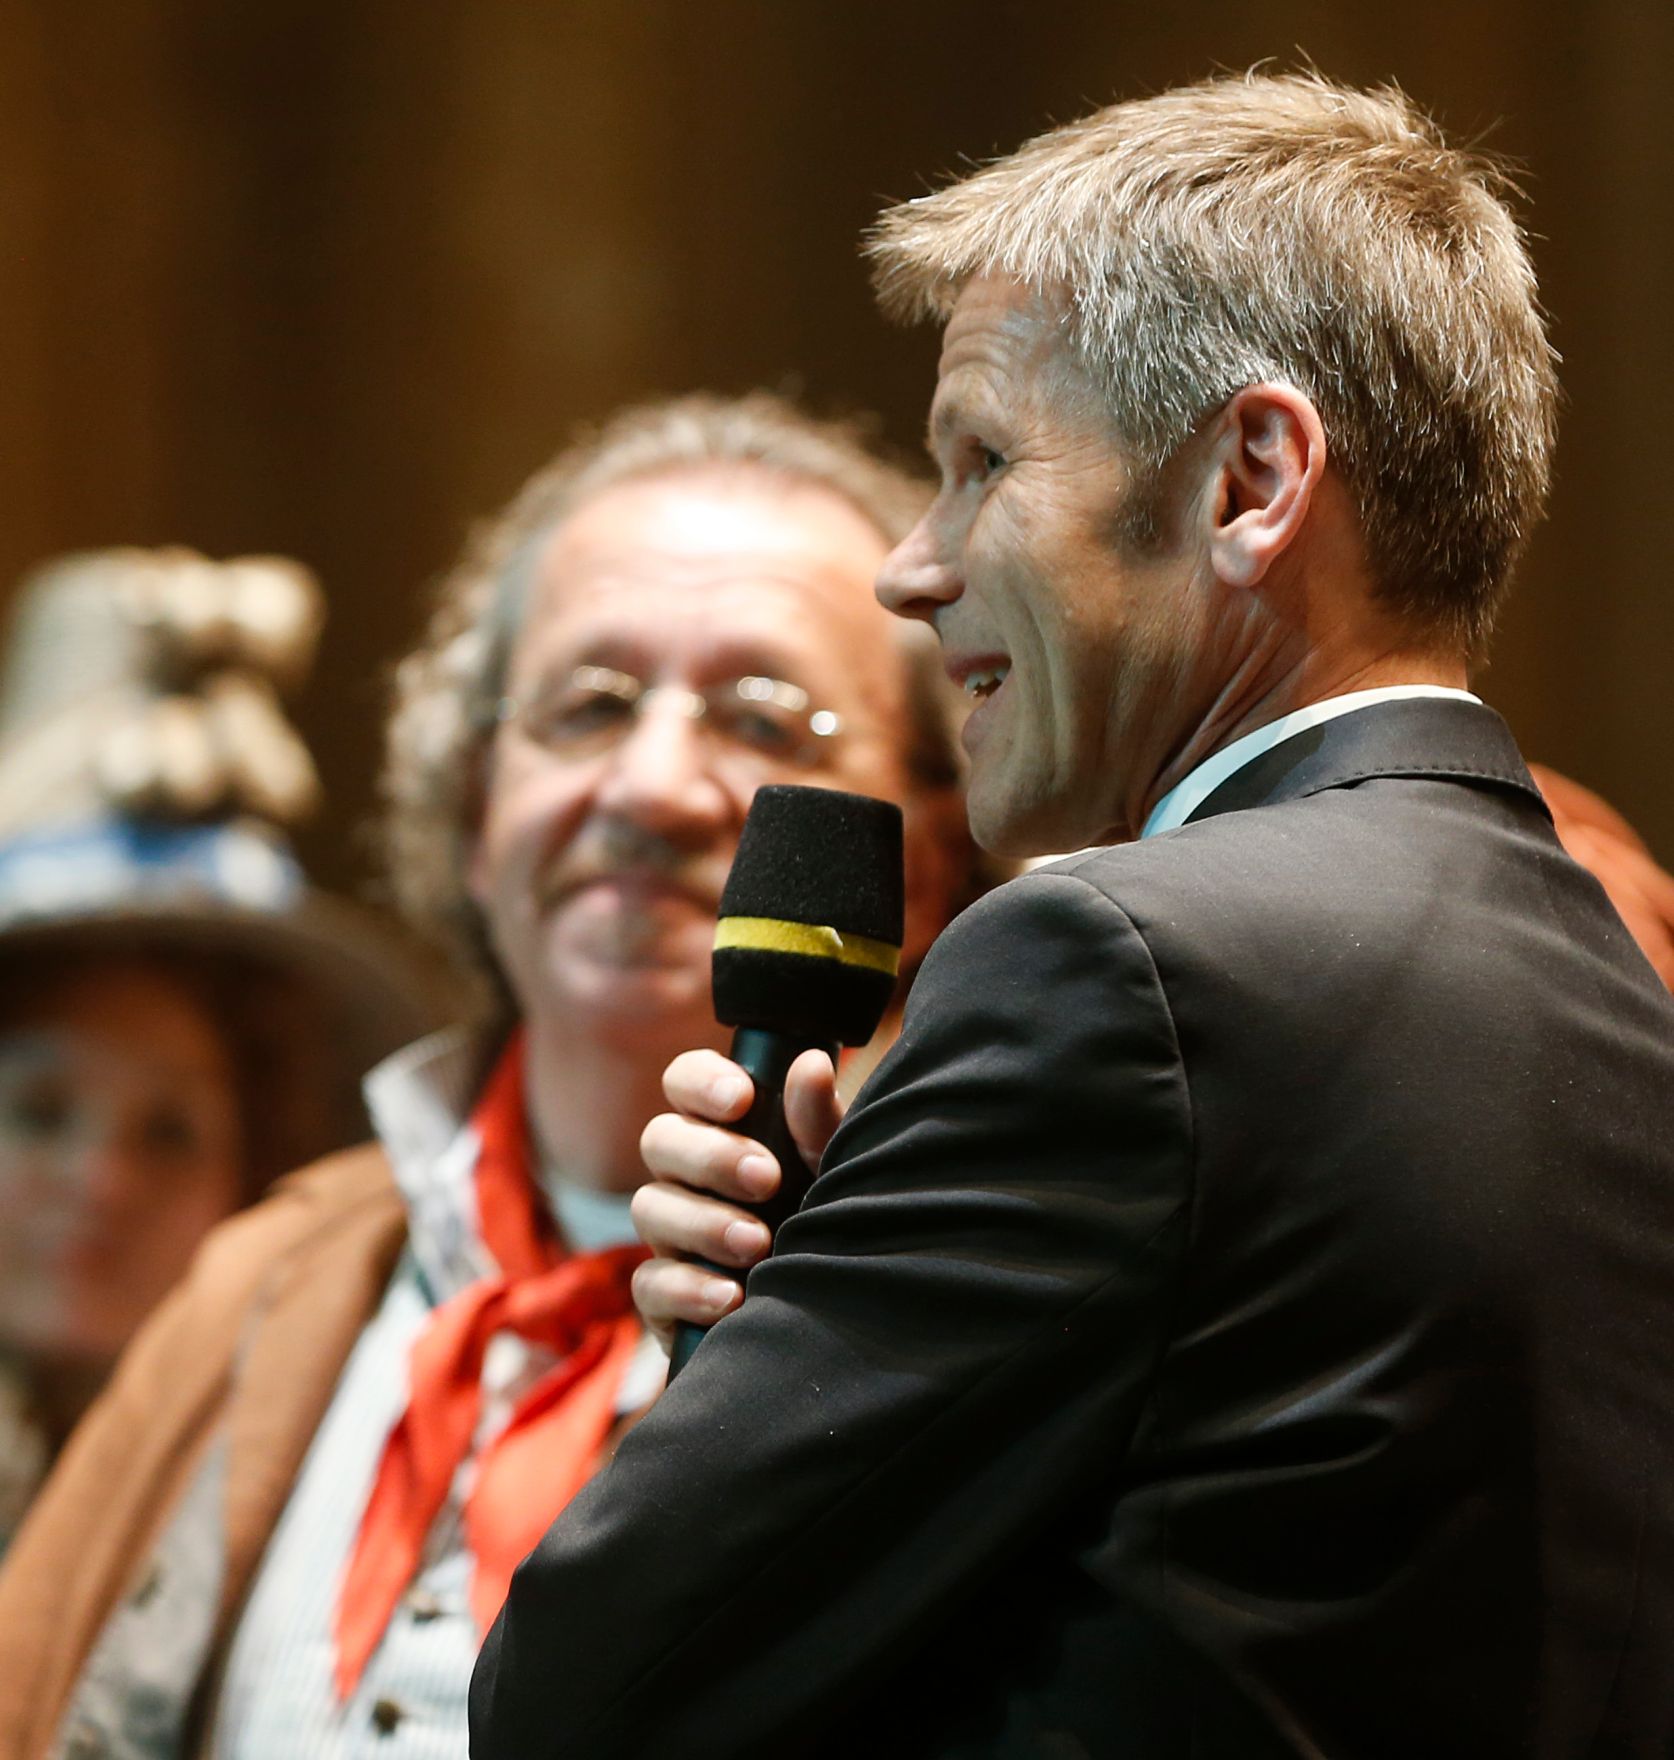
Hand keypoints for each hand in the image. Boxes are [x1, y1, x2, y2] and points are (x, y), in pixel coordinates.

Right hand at [633, 1046, 845, 1351]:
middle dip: (711, 1156)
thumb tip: (810, 1062)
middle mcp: (687, 1174)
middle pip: (660, 1139)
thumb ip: (818, 1121)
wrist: (836, 1315)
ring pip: (650, 1207)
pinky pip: (650, 1284)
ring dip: (704, 1223)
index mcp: (724, 1128)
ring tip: (757, 1245)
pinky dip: (688, 1289)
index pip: (684, 1081)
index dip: (701, 1082)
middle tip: (767, 1179)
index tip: (742, 1098)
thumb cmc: (827, 1219)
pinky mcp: (664, 1297)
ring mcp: (670, 1235)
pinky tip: (732, 1297)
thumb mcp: (834, 1168)